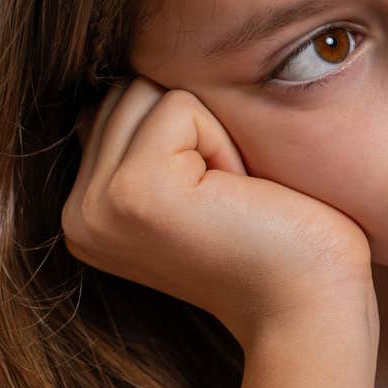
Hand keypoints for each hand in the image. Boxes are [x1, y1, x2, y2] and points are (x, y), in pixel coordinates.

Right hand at [62, 76, 376, 341]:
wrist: (310, 307)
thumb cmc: (277, 242)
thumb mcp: (198, 185)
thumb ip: (146, 140)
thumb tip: (121, 80)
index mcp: (86, 212)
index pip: (119, 104)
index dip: (189, 133)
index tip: (218, 201)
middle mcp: (76, 214)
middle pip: (129, 89)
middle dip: (197, 127)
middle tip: (230, 200)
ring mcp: (97, 205)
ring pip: (149, 90)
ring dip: (211, 132)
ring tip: (232, 198)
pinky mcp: (132, 191)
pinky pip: (179, 105)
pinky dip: (224, 141)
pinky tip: (238, 197)